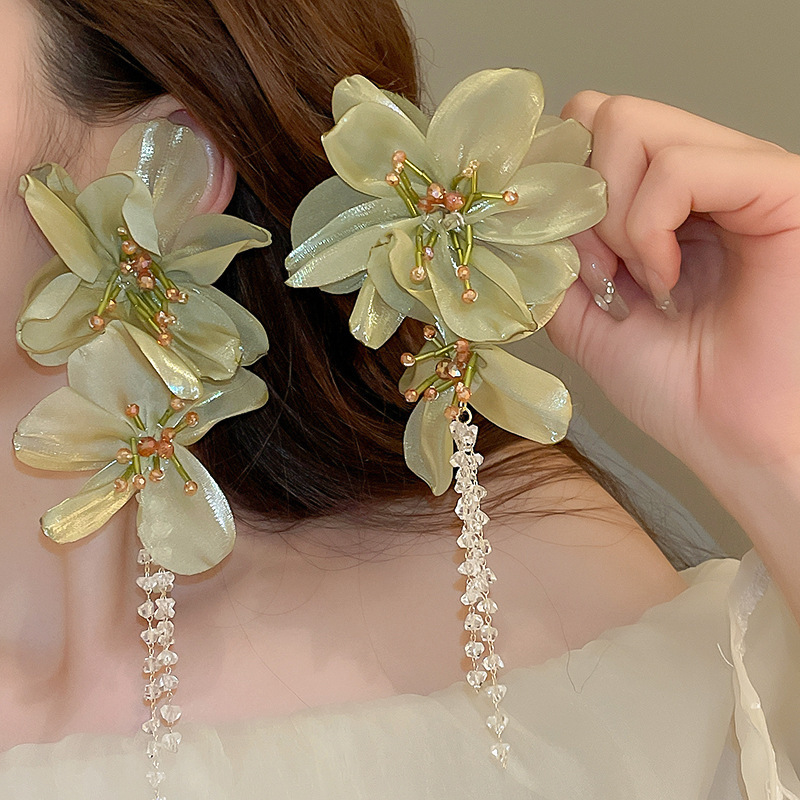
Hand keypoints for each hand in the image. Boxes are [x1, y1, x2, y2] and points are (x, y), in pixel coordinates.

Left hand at [547, 92, 799, 495]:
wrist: (736, 438)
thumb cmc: (677, 386)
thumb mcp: (583, 318)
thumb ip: (548, 261)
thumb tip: (512, 216)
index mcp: (658, 198)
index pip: (583, 130)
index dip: (550, 186)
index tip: (553, 255)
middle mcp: (699, 173)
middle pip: (600, 114)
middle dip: (576, 199)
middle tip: (599, 274)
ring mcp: (738, 172)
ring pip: (628, 124)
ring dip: (610, 220)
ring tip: (640, 283)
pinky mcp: (777, 185)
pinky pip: (679, 166)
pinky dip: (649, 228)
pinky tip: (666, 279)